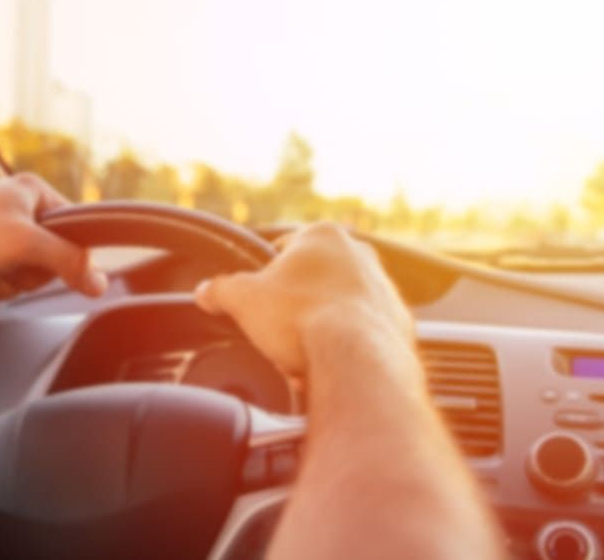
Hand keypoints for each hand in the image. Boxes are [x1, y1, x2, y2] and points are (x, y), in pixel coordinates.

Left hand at [0, 174, 107, 300]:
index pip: (74, 232)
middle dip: (21, 276)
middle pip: (46, 262)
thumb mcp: (26, 245)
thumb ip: (69, 261)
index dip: (61, 256)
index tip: (44, 265)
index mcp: (33, 193)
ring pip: (19, 279)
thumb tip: (99, 280)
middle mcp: (15, 210)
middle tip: (1, 266)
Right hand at [194, 223, 413, 377]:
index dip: (264, 277)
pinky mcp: (398, 323)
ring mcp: (384, 289)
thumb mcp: (243, 299)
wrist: (356, 359)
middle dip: (293, 308)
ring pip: (338, 309)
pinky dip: (344, 349)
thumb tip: (205, 291)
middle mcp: (360, 255)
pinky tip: (326, 367)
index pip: (283, 249)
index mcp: (322, 236)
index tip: (257, 299)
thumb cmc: (301, 319)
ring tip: (300, 357)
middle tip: (277, 333)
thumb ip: (220, 289)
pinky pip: (361, 335)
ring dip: (319, 329)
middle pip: (313, 281)